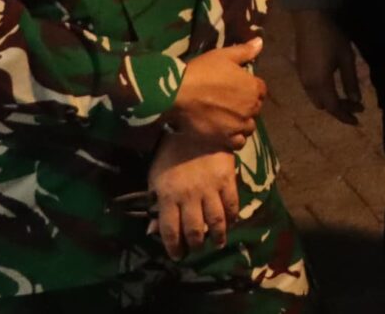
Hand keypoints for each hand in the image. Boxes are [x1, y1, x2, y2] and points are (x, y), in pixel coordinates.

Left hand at [149, 132, 239, 260]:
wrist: (194, 129)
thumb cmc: (169, 156)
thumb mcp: (155, 180)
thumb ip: (154, 205)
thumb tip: (151, 231)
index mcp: (167, 197)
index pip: (170, 231)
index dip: (174, 248)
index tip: (178, 255)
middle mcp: (189, 197)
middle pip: (194, 230)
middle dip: (195, 245)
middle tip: (197, 250)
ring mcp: (210, 188)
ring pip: (216, 221)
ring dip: (218, 236)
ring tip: (218, 243)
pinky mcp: (227, 179)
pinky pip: (232, 203)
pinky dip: (233, 216)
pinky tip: (232, 222)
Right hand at [170, 40, 266, 148]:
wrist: (177, 94)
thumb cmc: (202, 71)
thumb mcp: (224, 56)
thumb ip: (245, 51)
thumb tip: (260, 42)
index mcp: (254, 87)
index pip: (261, 91)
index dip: (251, 89)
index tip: (238, 89)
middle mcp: (250, 108)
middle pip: (255, 109)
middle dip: (246, 107)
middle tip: (230, 104)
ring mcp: (238, 125)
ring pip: (248, 127)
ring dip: (241, 124)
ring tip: (227, 120)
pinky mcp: (224, 139)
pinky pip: (238, 143)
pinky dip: (234, 139)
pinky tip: (224, 133)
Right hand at [290, 10, 361, 125]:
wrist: (310, 20)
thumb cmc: (331, 37)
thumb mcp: (346, 58)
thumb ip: (350, 80)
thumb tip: (356, 100)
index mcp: (320, 83)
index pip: (333, 107)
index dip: (345, 116)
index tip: (358, 121)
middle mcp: (308, 84)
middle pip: (324, 105)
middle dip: (340, 109)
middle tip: (357, 106)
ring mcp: (302, 78)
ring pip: (316, 98)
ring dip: (331, 102)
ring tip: (349, 98)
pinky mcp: (301, 71)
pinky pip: (312, 91)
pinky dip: (324, 94)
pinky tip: (335, 88)